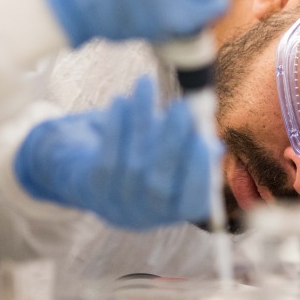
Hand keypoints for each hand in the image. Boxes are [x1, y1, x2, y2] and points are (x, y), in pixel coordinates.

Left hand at [14, 77, 213, 229]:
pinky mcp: (93, 188)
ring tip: (145, 84)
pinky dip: (115, 127)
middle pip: (159, 184)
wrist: (98, 173)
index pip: (194, 202)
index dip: (199, 173)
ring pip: (132, 164)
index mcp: (179, 210)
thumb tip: (205, 121)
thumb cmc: (154, 157)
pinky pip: (106, 157)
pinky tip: (121, 101)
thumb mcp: (180, 154)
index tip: (203, 138)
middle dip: (172, 142)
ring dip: (141, 120)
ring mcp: (118, 204)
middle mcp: (149, 215)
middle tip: (182, 105)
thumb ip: (196, 142)